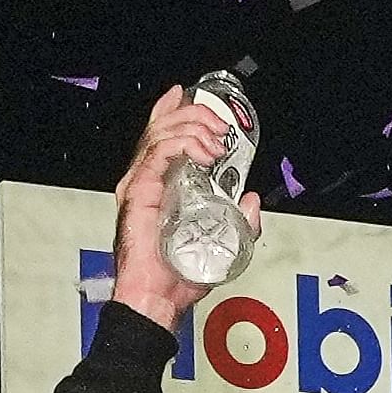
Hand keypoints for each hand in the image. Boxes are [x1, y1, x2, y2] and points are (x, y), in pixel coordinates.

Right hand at [110, 86, 262, 331]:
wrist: (159, 298)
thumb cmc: (178, 277)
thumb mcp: (223, 244)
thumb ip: (240, 221)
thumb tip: (253, 200)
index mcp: (160, 186)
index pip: (161, 137)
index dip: (173, 111)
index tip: (189, 95)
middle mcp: (146, 180)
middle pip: (163, 127)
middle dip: (195, 116)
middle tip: (219, 126)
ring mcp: (139, 184)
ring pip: (161, 134)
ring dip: (193, 127)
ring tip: (216, 141)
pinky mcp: (138, 191)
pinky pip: (158, 152)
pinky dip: (184, 144)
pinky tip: (205, 153)